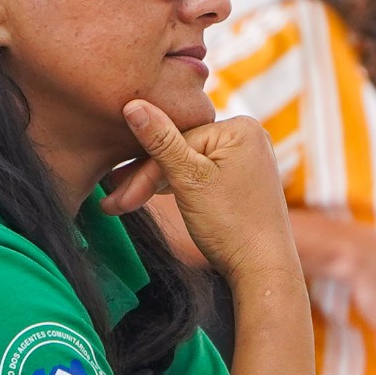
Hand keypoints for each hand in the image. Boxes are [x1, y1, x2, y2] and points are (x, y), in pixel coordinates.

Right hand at [104, 102, 297, 283]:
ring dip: (155, 186)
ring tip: (121, 205)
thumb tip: (133, 104)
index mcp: (240, 127)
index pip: (175, 141)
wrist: (263, 270)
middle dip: (145, 180)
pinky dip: (177, 188)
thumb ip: (160, 141)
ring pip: (187, 166)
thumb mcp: (188, 180)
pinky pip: (201, 175)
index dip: (143, 169)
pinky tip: (148, 197)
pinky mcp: (242, 179)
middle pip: (181, 151)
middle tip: (113, 202)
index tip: (115, 193)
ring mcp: (246, 158)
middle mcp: (247, 136)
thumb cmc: (231, 226)